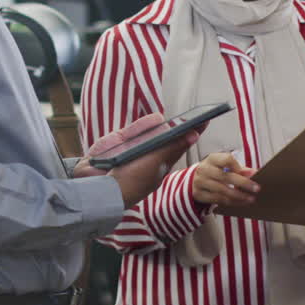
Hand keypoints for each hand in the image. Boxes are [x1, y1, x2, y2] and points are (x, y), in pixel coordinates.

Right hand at [87, 112, 202, 208]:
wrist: (98, 188)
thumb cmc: (131, 180)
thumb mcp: (156, 162)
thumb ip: (172, 146)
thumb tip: (193, 134)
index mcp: (159, 167)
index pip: (179, 147)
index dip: (191, 134)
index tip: (205, 122)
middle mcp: (147, 159)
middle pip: (166, 139)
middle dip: (178, 129)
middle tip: (194, 116)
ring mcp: (132, 152)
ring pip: (150, 135)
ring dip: (162, 126)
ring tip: (179, 116)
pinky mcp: (117, 145)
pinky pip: (133, 133)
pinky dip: (144, 125)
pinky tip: (157, 119)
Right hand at [192, 152, 259, 206]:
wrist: (194, 180)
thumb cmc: (215, 171)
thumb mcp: (224, 166)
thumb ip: (240, 169)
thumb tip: (254, 173)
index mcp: (212, 159)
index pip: (227, 159)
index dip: (238, 167)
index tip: (250, 174)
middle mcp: (204, 169)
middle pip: (225, 176)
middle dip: (243, 183)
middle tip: (256, 189)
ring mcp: (200, 182)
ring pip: (222, 190)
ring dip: (239, 196)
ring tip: (250, 199)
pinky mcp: (198, 194)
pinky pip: (218, 200)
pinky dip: (231, 202)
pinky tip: (240, 202)